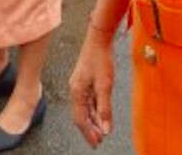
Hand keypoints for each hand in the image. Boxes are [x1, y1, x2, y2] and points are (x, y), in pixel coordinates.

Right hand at [68, 29, 115, 147]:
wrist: (99, 38)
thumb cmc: (100, 58)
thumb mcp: (105, 85)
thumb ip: (105, 108)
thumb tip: (106, 128)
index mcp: (76, 92)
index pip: (80, 119)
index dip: (88, 133)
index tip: (96, 143)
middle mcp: (75, 90)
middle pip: (81, 115)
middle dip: (90, 129)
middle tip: (99, 140)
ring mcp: (80, 85)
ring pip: (85, 108)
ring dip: (93, 120)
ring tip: (102, 130)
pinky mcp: (85, 81)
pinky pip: (88, 100)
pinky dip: (95, 110)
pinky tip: (101, 114)